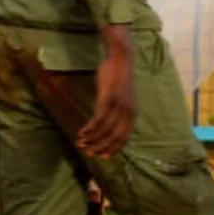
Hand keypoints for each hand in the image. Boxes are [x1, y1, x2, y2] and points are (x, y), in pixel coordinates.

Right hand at [77, 26, 137, 158]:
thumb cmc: (119, 76)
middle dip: (101, 147)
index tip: (103, 156)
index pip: (124, 137)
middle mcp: (128, 113)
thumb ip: (119, 110)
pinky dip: (90, 128)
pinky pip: (98, 118)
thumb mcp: (122, 97)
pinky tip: (82, 133)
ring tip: (81, 144)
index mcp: (133, 114)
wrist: (121, 58)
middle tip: (89, 154)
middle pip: (115, 137)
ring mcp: (119, 106)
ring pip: (105, 130)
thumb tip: (109, 121)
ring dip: (92, 139)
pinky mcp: (108, 98)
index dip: (113, 148)